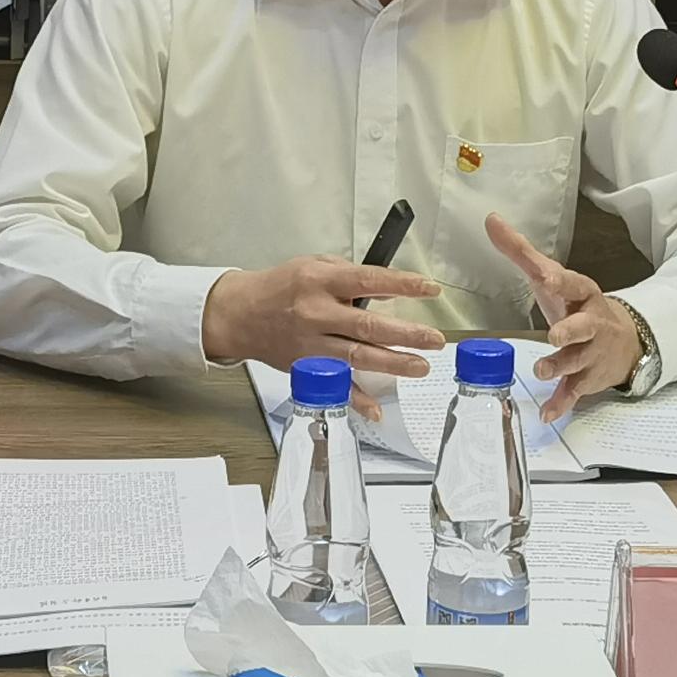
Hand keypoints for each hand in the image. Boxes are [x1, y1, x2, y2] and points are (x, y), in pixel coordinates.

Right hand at [201, 256, 444, 419]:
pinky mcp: (306, 368)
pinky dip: (355, 401)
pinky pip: (334, 387)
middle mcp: (316, 313)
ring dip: (392, 364)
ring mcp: (310, 344)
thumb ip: (352, 277)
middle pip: (367, 326)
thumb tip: (390, 290)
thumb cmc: (282, 287)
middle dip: (406, 334)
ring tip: (421, 366)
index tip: (430, 290)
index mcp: (320, 281)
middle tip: (436, 339)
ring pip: (357, 357)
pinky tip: (377, 410)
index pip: (369, 281)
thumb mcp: (316, 266)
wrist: (241, 314)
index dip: (403, 285)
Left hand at [485, 213, 642, 420]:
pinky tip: (547, 414)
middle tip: (553, 335)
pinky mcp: (589, 379)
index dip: (559, 280)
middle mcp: (592, 323)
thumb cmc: (576, 303)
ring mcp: (592, 353)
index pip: (573, 284)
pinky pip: (576, 392)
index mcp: (583, 294)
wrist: (625, 338)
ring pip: (578, 361)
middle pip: (584, 327)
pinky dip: (562, 403)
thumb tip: (491, 219)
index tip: (542, 274)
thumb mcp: (552, 277)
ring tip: (540, 372)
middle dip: (570, 331)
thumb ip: (520, 251)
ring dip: (560, 367)